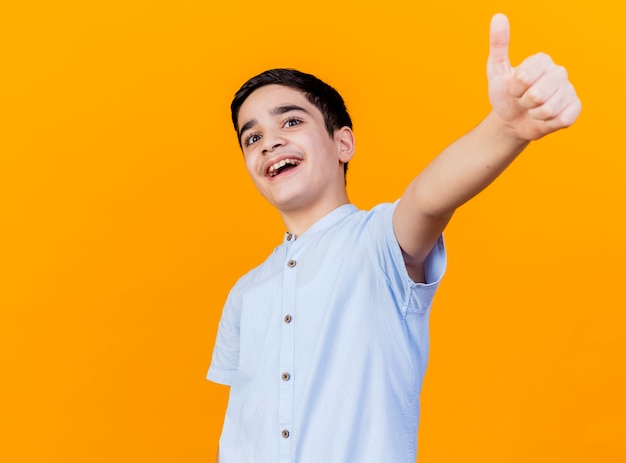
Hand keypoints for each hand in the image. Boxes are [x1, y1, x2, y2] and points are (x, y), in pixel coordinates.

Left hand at [487, 13, 581, 140]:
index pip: (524, 78)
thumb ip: (498, 45)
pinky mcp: (575, 108)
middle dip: (524, 103)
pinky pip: (561, 119)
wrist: (512, 121)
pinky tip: (545, 119)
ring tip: (533, 110)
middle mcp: (559, 71)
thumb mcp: (496, 70)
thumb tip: (498, 17)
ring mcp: (569, 90)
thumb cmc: (504, 95)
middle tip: (523, 101)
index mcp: (542, 60)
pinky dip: (547, 123)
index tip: (514, 89)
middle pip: (536, 95)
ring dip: (534, 115)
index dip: (514, 89)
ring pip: (548, 109)